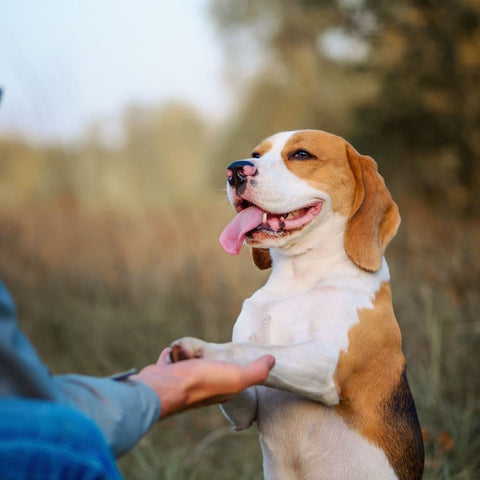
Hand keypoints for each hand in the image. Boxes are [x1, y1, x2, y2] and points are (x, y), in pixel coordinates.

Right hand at [131, 348, 274, 418]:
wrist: (164, 387)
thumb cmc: (201, 382)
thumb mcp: (236, 377)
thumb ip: (256, 371)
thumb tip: (272, 360)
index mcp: (221, 390)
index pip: (233, 377)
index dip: (237, 367)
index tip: (238, 357)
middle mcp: (201, 388)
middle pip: (208, 369)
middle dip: (209, 360)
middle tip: (211, 351)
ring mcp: (181, 381)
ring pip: (188, 365)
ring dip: (189, 356)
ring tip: (191, 350)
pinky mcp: (164, 374)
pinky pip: (169, 362)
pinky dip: (171, 356)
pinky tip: (171, 352)